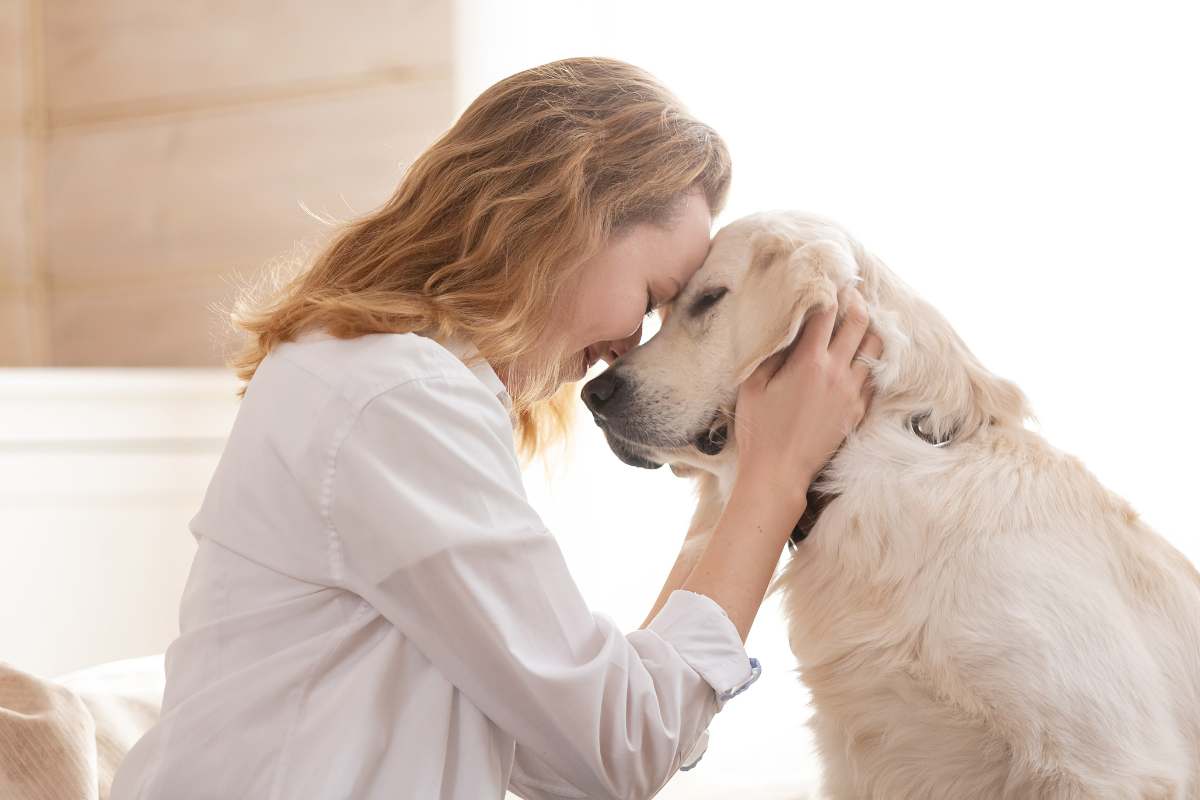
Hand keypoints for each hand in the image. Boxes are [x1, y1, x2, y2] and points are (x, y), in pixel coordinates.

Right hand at [732, 285, 882, 517]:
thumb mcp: (753, 385)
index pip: (826, 314)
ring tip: (861, 319)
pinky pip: (874, 377)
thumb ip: (770, 352)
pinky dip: (872, 360)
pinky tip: (863, 356)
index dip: (829, 292)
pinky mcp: (858, 412)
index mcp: (809, 362)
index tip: (828, 280)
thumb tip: (783, 328)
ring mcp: (852, 393)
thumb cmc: (759, 429)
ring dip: (869, 329)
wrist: (779, 472)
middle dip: (856, 301)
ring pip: (875, 348)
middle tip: (850, 291)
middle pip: (858, 323)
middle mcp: (837, 373)